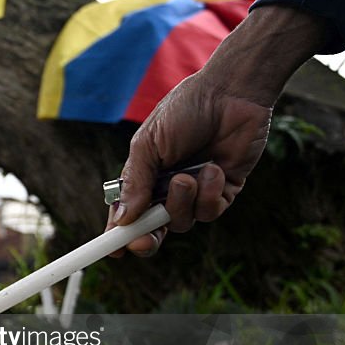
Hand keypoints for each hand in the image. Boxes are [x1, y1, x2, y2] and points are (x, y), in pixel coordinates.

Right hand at [107, 5, 326, 256]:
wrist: (231, 93)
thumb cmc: (184, 111)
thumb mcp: (148, 144)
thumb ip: (136, 182)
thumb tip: (122, 219)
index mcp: (144, 177)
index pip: (127, 214)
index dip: (119, 235)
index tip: (113, 252)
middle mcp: (167, 189)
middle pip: (154, 230)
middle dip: (147, 239)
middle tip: (144, 241)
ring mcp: (196, 192)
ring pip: (182, 222)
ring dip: (181, 202)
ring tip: (186, 176)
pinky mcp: (223, 192)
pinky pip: (211, 212)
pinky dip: (209, 194)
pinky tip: (214, 168)